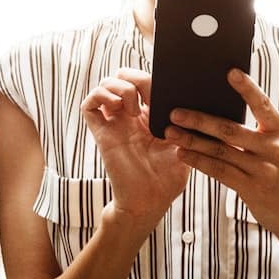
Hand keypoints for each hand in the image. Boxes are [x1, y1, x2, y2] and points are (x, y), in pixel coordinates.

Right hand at [78, 69, 188, 228]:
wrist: (150, 202)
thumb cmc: (168, 178)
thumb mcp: (185, 143)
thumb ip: (184, 122)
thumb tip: (189, 99)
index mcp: (149, 115)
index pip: (143, 81)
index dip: (151, 78)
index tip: (164, 88)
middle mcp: (129, 116)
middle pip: (121, 76)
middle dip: (134, 76)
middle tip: (148, 94)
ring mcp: (114, 123)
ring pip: (105, 84)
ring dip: (121, 88)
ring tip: (135, 109)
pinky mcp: (101, 133)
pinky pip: (89, 104)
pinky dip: (101, 96)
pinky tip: (118, 108)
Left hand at [165, 70, 278, 276]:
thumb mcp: (278, 148)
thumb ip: (257, 131)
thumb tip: (218, 111)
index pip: (263, 105)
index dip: (247, 88)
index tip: (230, 72)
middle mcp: (275, 148)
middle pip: (230, 129)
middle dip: (200, 119)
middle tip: (175, 112)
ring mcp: (264, 169)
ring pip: (220, 150)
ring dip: (192, 140)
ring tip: (171, 132)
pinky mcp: (252, 188)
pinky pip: (219, 171)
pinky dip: (198, 161)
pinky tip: (182, 154)